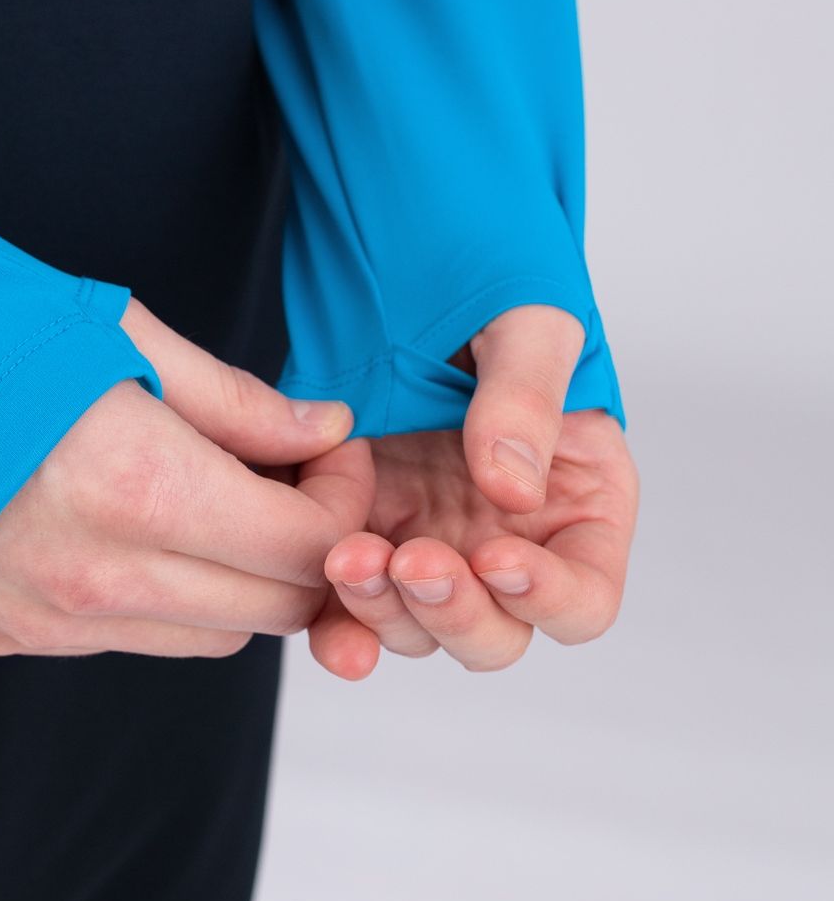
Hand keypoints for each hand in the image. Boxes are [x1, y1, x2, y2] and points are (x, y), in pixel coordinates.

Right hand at [0, 298, 372, 658]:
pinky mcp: (13, 635)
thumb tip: (323, 431)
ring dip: (241, 579)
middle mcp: (101, 578)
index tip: (330, 456)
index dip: (344, 502)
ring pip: (215, 637)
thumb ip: (241, 403)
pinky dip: (169, 597)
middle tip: (290, 480)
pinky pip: (137, 638)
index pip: (305, 547)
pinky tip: (143, 531)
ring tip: (216, 503)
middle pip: (275, 608)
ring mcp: (53, 619)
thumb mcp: (132, 342)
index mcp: (143, 492)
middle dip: (308, 546)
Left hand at [307, 305, 639, 678]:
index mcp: (574, 506)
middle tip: (414, 563)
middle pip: (495, 632)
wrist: (404, 267)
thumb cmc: (491, 291)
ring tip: (349, 557)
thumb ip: (526, 399)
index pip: (584, 596)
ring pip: (418, 627)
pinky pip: (351, 603)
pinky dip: (335, 619)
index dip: (549, 597)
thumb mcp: (527, 324)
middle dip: (455, 613)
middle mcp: (506, 544)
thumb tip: (512, 488)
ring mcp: (431, 544)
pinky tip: (316, 606)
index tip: (499, 560)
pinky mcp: (364, 532)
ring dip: (385, 611)